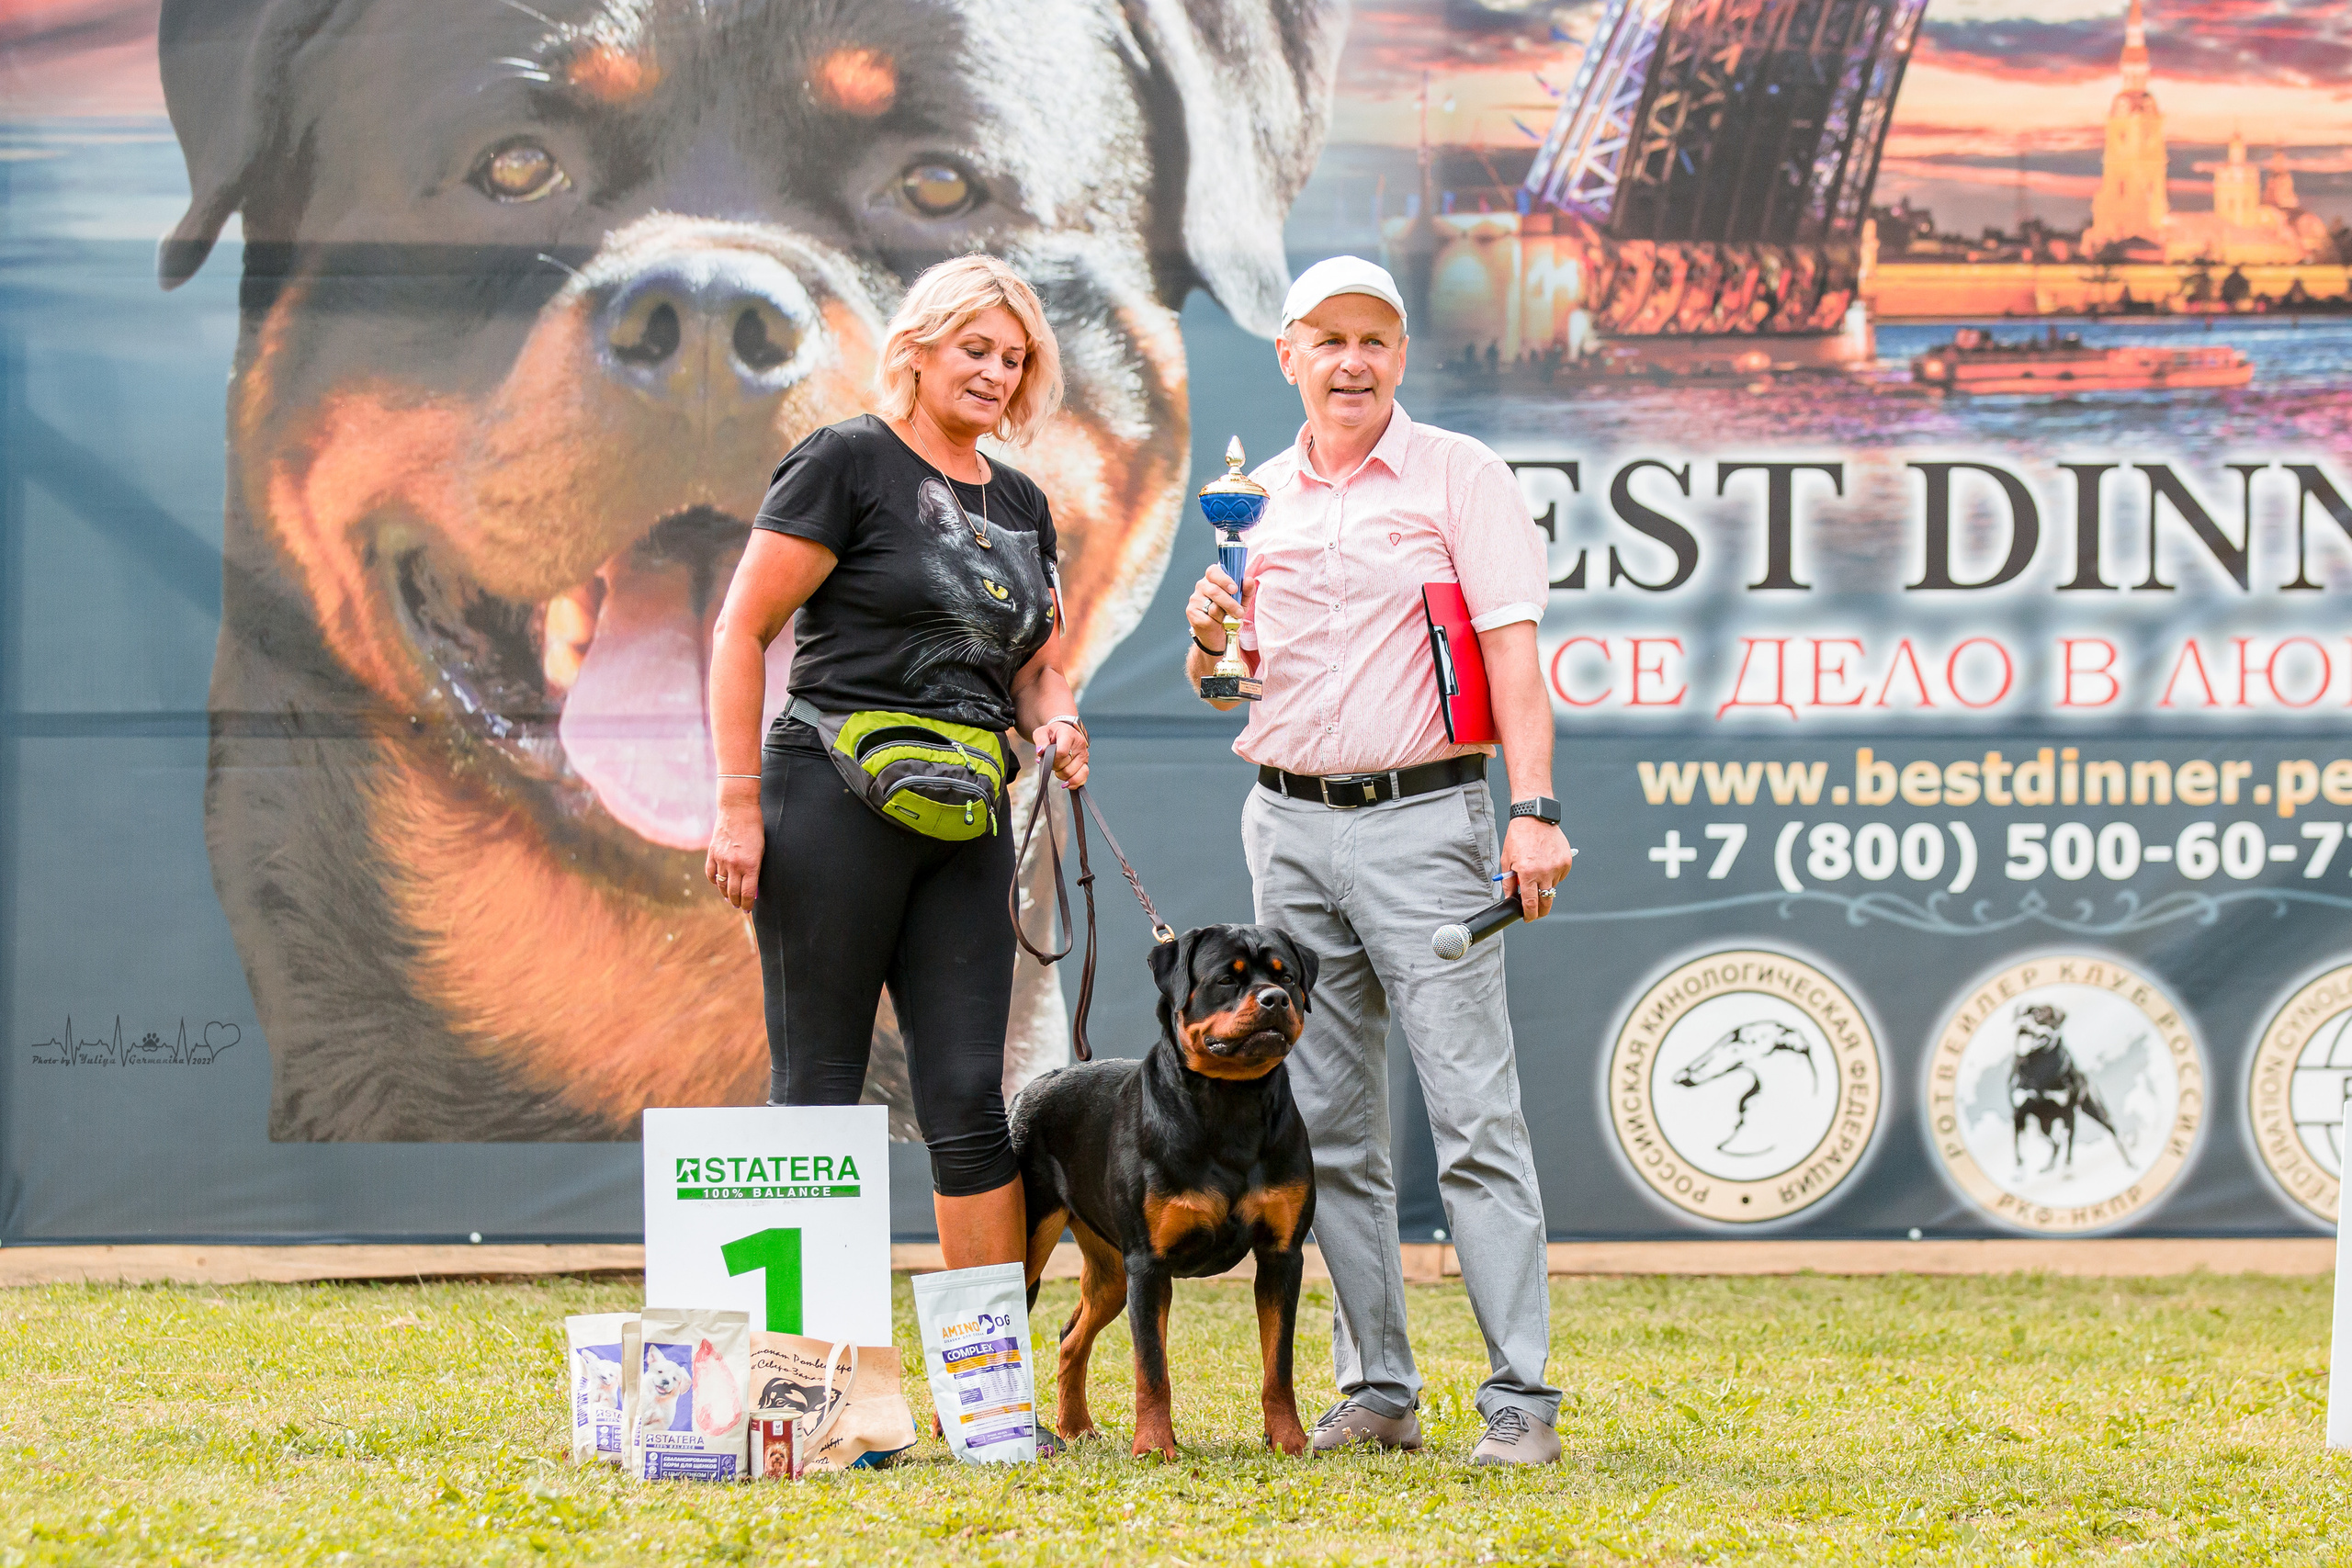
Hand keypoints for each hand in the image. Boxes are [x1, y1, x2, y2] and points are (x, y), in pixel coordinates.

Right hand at [705, 792, 762, 912]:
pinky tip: (718, 884)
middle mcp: (734, 864)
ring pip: (721, 885)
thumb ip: (755, 869)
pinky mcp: (712, 853)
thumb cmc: (755, 829)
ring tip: (730, 898)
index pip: (748, 893)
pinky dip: (714, 881)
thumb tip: (752, 887)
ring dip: (726, 894)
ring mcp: (721, 859)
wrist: (738, 809)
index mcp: (750, 865)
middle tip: (740, 906)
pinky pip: (710, 873)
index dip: (748, 904)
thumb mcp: (761, 850)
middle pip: (733, 892)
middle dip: (737, 902)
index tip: (748, 909)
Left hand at [1034, 720, 1087, 786]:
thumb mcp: (1042, 732)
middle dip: (1055, 767)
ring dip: (1062, 775)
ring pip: (1073, 774)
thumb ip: (1040, 741)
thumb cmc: (1052, 733)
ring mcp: (1084, 755)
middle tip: (1051, 761)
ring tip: (1058, 768)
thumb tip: (1040, 751)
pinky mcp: (1085, 763)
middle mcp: (1079, 744)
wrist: (1062, 732)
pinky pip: (1083, 778)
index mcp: (1069, 734)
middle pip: (1066, 766)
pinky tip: (1067, 782)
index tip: (1047, 757)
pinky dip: (1074, 783)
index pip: (1061, 752)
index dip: (1052, 759)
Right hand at [1186, 564, 1243, 652]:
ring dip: (1225, 616)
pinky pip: (1208, 619)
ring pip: (1212, 607)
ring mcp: (1195, 599)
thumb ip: (1246, 591)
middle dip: (1230, 603)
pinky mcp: (1191, 613)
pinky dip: (1217, 624)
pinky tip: (1217, 624)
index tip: (1235, 589)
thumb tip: (1249, 580)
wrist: (1220, 633)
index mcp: (1213, 578)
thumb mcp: (1242, 601)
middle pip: (1214, 591)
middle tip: (1239, 612)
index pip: (1213, 571)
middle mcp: (1201, 586)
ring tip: (1229, 619)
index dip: (1224, 579)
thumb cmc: (1230, 613)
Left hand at [1499, 815, 1573, 921]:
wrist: (1535, 818)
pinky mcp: (1566, 862)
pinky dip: (1552, 876)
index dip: (1529, 914)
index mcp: (1528, 873)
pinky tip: (1545, 864)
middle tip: (1535, 912)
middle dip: (1540, 911)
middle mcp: (1545, 872)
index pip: (1530, 903)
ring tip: (1536, 872)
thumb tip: (1511, 897)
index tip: (1528, 918)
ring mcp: (1557, 867)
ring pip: (1552, 888)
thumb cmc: (1519, 836)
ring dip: (1544, 887)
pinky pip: (1560, 877)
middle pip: (1546, 902)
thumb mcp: (1507, 860)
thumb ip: (1509, 882)